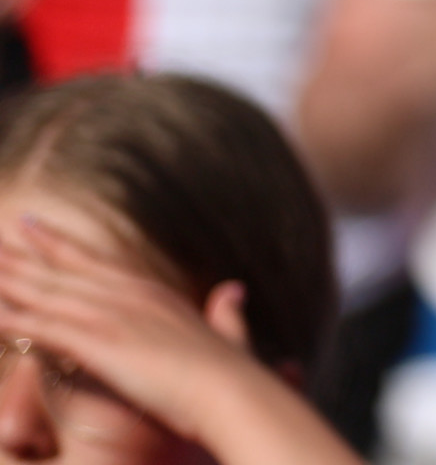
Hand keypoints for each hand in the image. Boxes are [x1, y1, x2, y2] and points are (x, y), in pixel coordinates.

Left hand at [0, 209, 279, 449]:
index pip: (92, 261)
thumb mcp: (227, 333)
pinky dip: (15, 320)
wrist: (233, 391)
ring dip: (8, 282)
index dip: (57, 243)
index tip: (28, 224)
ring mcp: (114, 316)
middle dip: (19, 257)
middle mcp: (128, 295)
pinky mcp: (101, 343)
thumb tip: (234, 290)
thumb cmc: (233, 372)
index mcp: (152, 293)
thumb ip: (226, 313)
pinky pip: (45, 328)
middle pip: (60, 271)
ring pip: (46, 294)